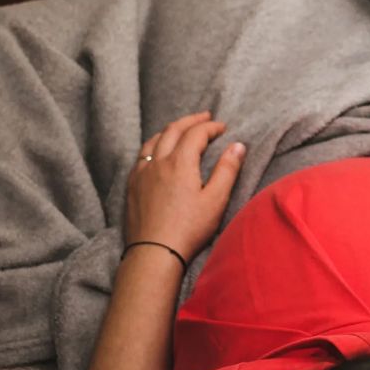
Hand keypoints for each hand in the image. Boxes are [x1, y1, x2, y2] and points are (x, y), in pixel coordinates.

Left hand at [125, 111, 245, 263]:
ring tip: (180, 129)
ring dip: (169, 130)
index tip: (223, 127)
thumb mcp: (216, 200)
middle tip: (205, 117)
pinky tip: (157, 153)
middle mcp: (158, 162)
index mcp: (180, 163)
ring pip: (153, 140)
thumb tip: (238, 145)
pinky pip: (141, 156)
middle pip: (173, 130)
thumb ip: (227, 170)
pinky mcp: (132, 186)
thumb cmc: (188, 229)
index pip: (196, 133)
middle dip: (191, 121)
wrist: (153, 252)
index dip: (211, 127)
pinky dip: (154, 145)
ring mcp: (141, 173)